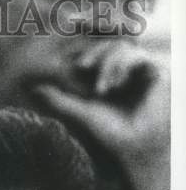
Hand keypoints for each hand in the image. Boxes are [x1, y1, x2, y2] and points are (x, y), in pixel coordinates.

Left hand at [34, 45, 169, 189]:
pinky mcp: (155, 70)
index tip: (70, 41)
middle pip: (108, 40)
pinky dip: (121, 68)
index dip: (84, 43)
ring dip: (107, 64)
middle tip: (82, 66)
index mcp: (109, 72)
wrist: (134, 148)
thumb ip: (59, 100)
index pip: (96, 47)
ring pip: (120, 46)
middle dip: (95, 50)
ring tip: (101, 91)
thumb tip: (33, 88)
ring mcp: (141, 67)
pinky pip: (136, 56)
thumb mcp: (80, 112)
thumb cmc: (110, 133)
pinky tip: (113, 87)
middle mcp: (125, 66)